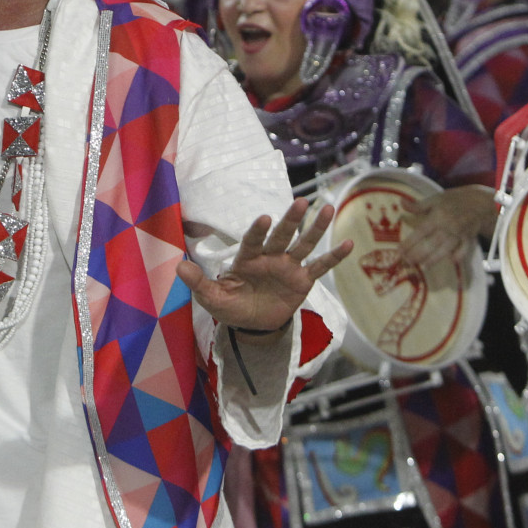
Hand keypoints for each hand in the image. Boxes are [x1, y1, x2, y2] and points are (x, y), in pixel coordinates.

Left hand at [177, 199, 352, 332]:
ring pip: (304, 244)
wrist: (253, 325)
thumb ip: (198, 283)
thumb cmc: (231, 306)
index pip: (253, 241)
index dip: (258, 230)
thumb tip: (179, 267)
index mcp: (247, 259)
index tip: (264, 218)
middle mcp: (270, 257)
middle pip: (282, 235)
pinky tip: (348, 243)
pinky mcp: (303, 280)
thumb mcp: (212, 298)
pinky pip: (320, 267)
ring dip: (315, 228)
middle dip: (290, 220)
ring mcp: (288, 267)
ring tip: (328, 208)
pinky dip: (333, 257)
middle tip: (300, 202)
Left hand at [401, 184, 496, 272]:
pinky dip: (459, 256)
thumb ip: (418, 205)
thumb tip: (400, 203)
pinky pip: (464, 250)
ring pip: (445, 249)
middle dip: (418, 254)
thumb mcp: (435, 199)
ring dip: (434, 259)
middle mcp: (448, 226)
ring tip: (422, 267)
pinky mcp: (469, 239)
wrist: (479, 202)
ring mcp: (459, 234)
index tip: (399, 251)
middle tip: (406, 263)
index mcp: (438, 216)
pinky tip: (451, 262)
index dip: (410, 242)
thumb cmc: (454, 200)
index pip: (421, 232)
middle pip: (431, 244)